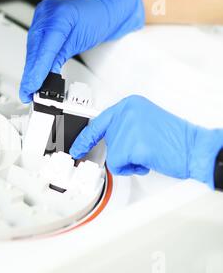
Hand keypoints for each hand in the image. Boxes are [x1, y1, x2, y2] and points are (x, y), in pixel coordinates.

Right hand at [19, 0, 144, 102]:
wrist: (106, 8)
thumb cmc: (100, 19)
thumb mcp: (82, 42)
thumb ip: (60, 59)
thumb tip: (46, 78)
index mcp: (58, 16)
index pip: (44, 48)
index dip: (37, 70)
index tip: (32, 86)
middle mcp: (47, 14)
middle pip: (33, 49)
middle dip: (30, 73)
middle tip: (28, 91)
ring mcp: (43, 17)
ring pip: (31, 48)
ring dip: (30, 69)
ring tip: (29, 86)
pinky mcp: (43, 23)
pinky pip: (35, 44)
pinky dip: (35, 60)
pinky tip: (33, 72)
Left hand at [69, 95, 222, 188]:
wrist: (195, 148)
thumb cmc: (175, 139)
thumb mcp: (145, 122)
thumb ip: (125, 126)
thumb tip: (109, 139)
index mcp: (129, 104)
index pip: (99, 122)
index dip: (85, 138)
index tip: (76, 147)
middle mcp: (126, 113)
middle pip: (108, 142)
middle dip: (123, 151)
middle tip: (142, 150)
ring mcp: (127, 128)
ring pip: (113, 156)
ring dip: (129, 161)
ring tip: (149, 153)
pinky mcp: (131, 146)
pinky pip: (118, 166)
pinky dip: (132, 168)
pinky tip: (148, 160)